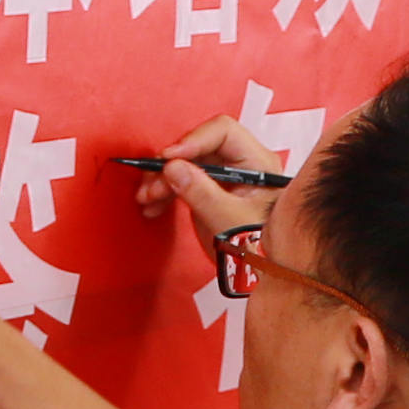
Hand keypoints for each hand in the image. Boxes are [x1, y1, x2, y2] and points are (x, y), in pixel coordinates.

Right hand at [133, 112, 286, 247]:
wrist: (261, 276)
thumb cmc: (258, 249)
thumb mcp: (229, 220)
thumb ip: (201, 192)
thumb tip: (172, 167)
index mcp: (258, 162)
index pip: (223, 132)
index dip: (193, 141)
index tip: (168, 159)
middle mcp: (243, 164)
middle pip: (200, 147)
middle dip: (171, 164)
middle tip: (151, 186)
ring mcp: (225, 177)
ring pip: (187, 164)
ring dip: (163, 178)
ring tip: (147, 199)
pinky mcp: (212, 191)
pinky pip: (184, 180)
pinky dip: (167, 191)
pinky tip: (153, 206)